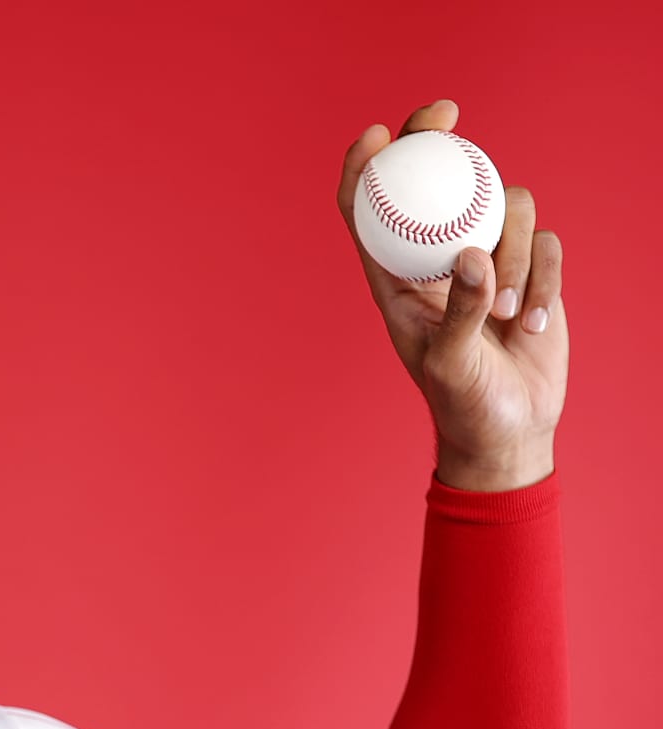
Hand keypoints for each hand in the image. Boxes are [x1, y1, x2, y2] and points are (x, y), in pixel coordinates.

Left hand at [336, 99, 568, 490]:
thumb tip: (473, 255)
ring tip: (510, 316)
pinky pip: (549, 246)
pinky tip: (533, 325)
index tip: (378, 133)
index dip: (364, 166)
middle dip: (438, 139)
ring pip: (506, 209)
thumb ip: (461, 310)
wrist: (510, 428)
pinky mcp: (534, 271)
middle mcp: (439, 261)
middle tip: (450, 114)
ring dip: (516, 254)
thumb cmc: (463, 400)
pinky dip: (546, 280)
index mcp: (396, 279)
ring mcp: (489, 262)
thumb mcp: (451, 360)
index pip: (367, 211)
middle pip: (438, 182)